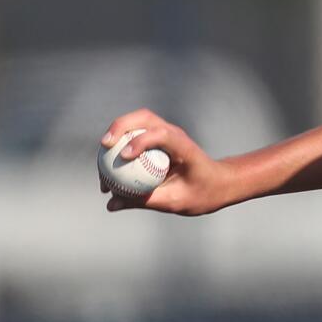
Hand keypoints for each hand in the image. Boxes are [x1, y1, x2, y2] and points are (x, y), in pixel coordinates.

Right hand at [99, 109, 234, 214]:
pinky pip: (135, 134)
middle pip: (144, 117)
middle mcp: (175, 135)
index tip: (124, 157)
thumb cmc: (203, 192)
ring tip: (102, 156)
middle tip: (104, 145)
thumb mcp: (175, 201)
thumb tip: (111, 204)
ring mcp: (167, 133)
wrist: (219, 183)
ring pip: (137, 121)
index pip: (163, 134)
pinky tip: (108, 166)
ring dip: (116, 133)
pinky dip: (120, 144)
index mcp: (185, 148)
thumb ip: (144, 200)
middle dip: (120, 127)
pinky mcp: (159, 138)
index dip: (141, 141)